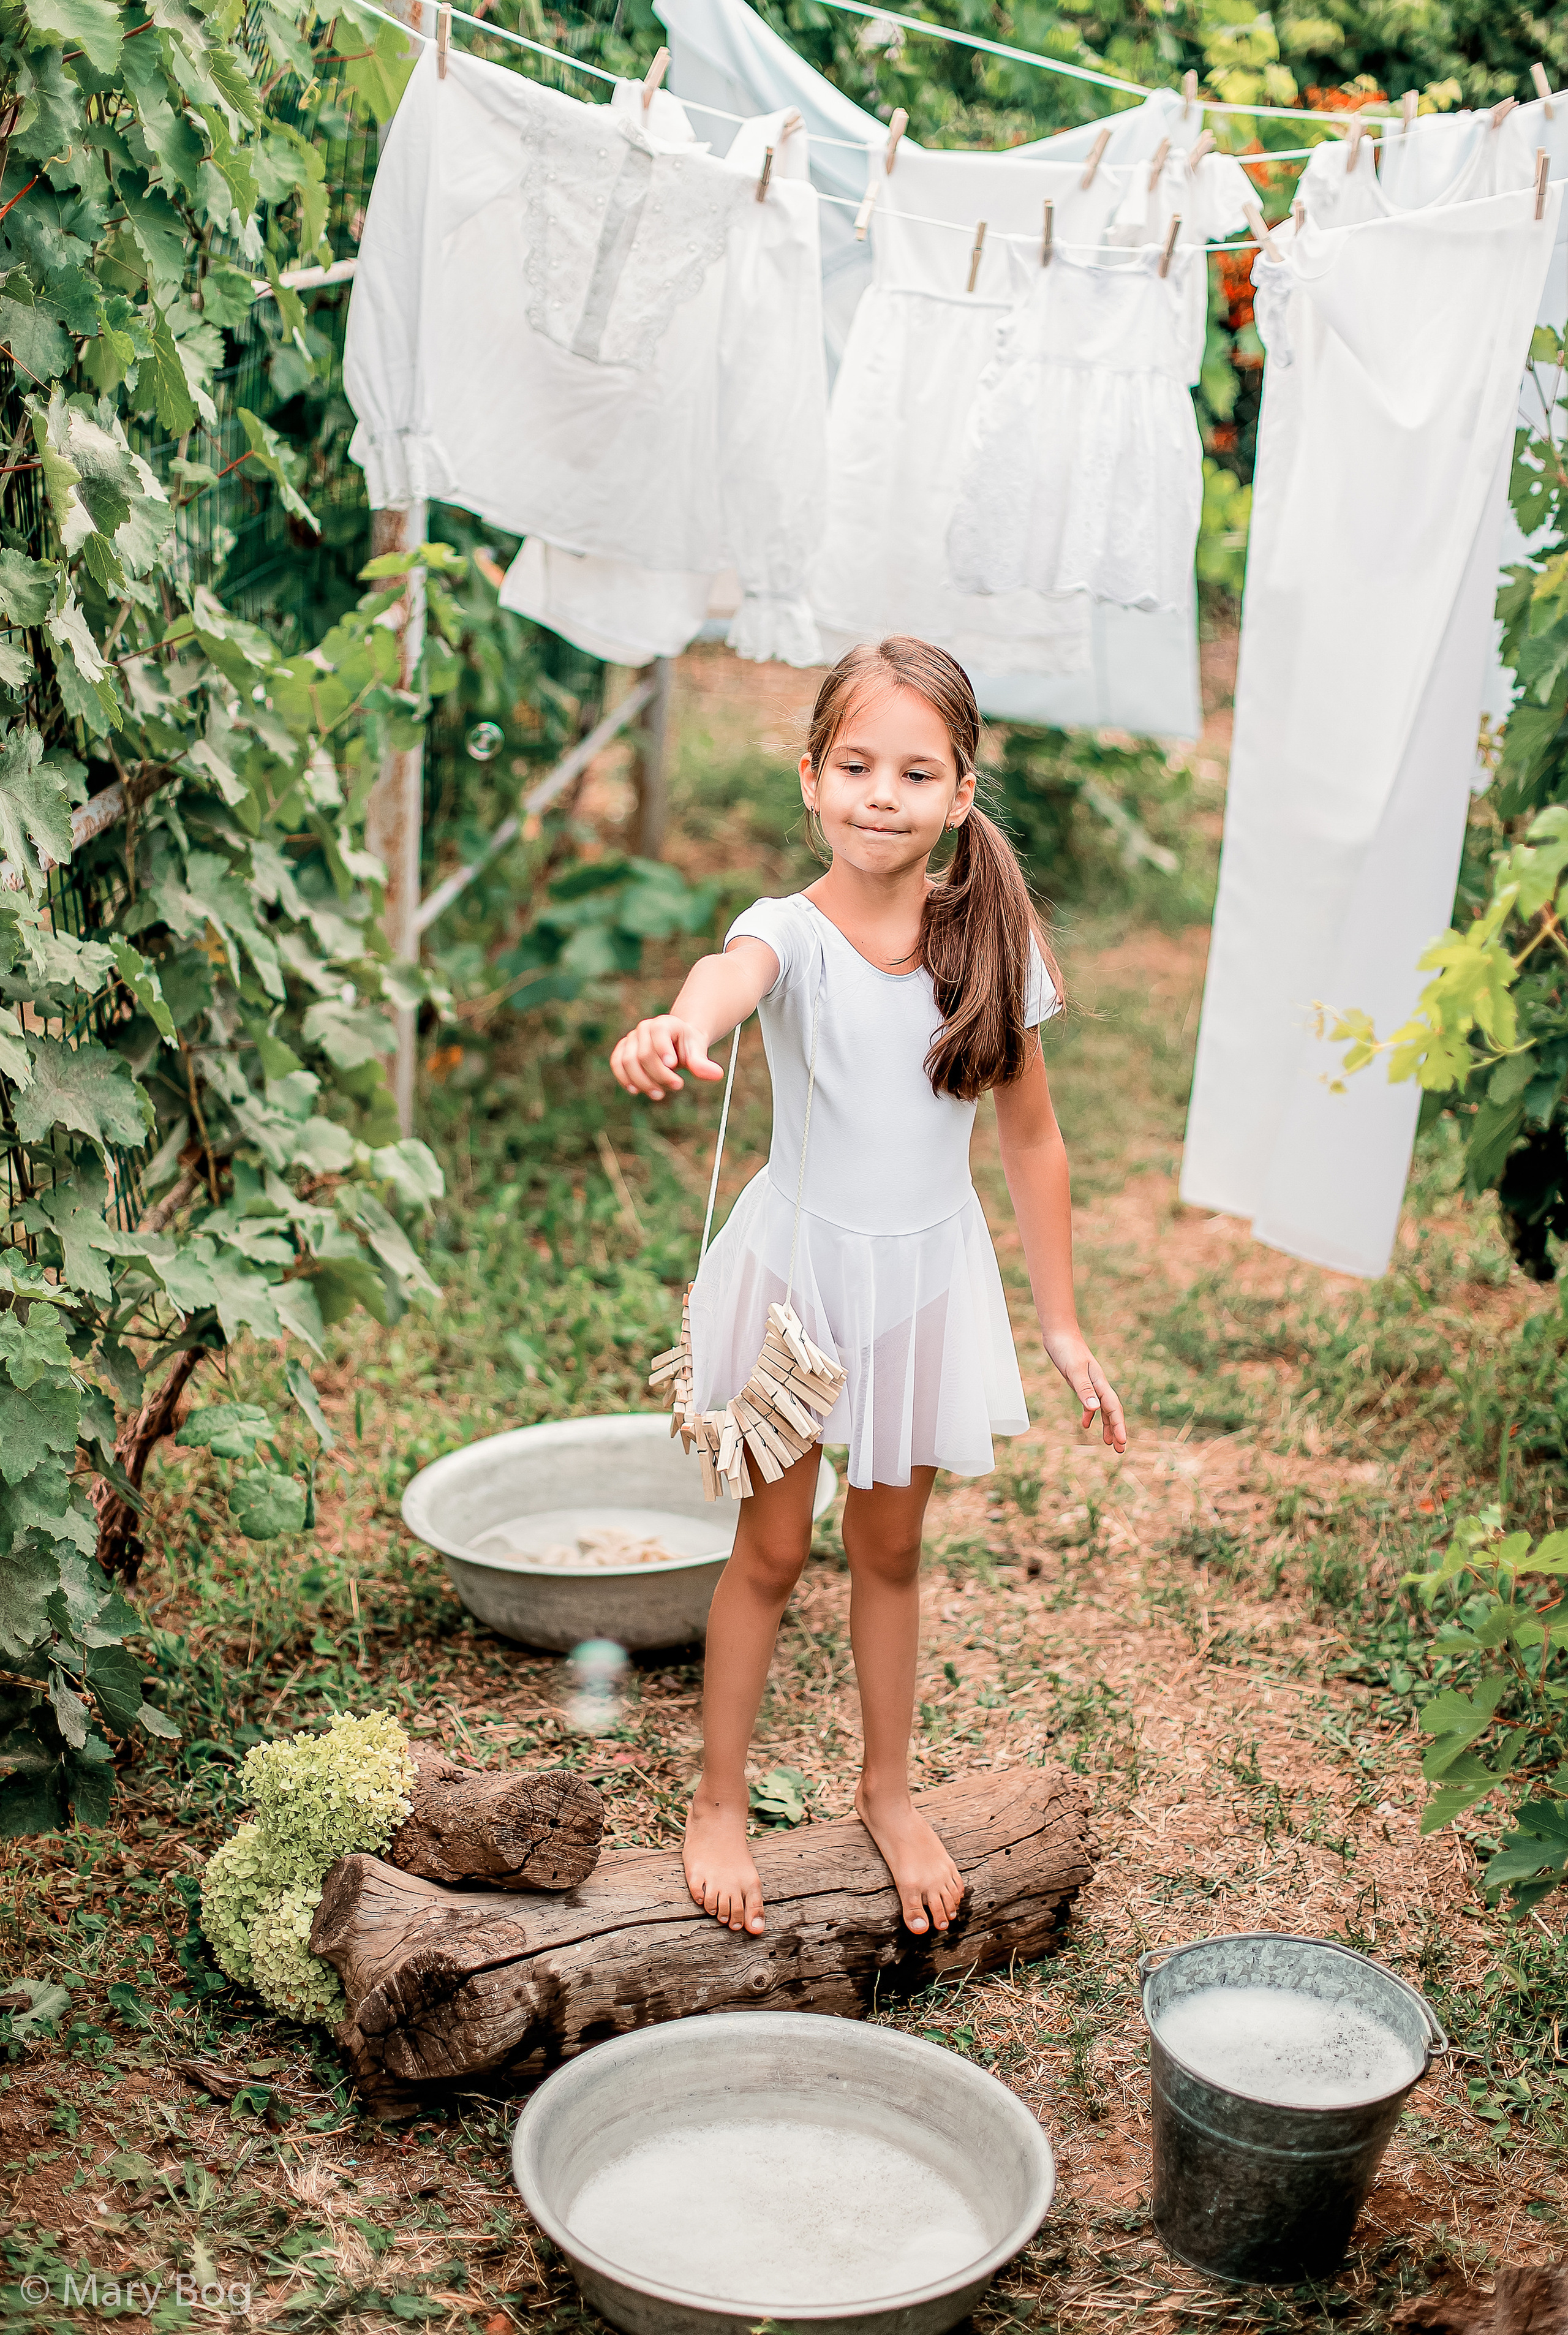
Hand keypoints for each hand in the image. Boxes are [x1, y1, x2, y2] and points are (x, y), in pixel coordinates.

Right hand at [610, 1014, 724, 1100]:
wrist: (676, 1044)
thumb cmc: (687, 1048)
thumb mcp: (697, 1053)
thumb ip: (702, 1063)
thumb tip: (716, 1074)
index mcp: (665, 1024)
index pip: (659, 1033)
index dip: (663, 1050)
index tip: (673, 1066)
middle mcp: (645, 1028)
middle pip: (644, 1054)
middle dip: (659, 1074)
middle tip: (677, 1086)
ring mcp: (632, 1038)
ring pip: (628, 1062)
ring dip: (642, 1082)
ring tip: (659, 1094)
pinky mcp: (622, 1050)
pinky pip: (617, 1064)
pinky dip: (624, 1078)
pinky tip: (635, 1090)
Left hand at [1042, 1331, 1126, 1451]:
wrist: (1059, 1334)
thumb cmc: (1067, 1350)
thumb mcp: (1073, 1370)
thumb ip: (1084, 1389)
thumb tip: (1095, 1410)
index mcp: (1099, 1383)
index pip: (1113, 1408)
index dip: (1118, 1426)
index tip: (1122, 1442)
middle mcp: (1098, 1385)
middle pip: (1112, 1411)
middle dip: (1117, 1430)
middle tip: (1121, 1450)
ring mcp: (1090, 1384)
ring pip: (1103, 1409)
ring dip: (1107, 1425)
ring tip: (1109, 1443)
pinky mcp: (1081, 1383)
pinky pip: (1090, 1403)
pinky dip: (1090, 1414)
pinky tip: (1086, 1424)